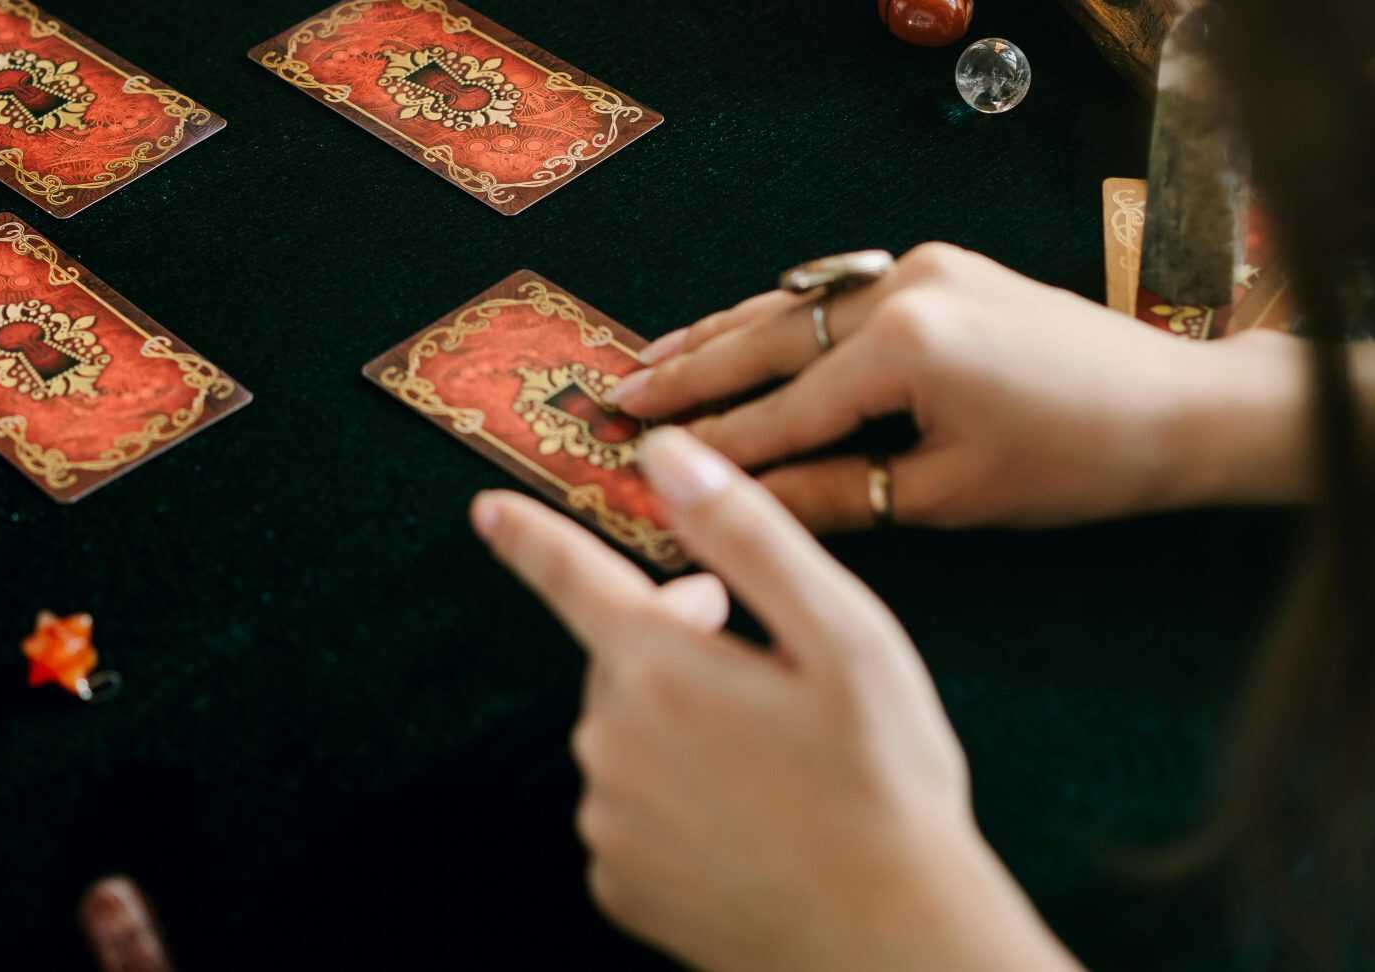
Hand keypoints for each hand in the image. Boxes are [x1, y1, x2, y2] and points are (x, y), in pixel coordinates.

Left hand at [474, 427, 1074, 971]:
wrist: (889, 946)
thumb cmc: (882, 784)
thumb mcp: (843, 635)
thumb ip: (745, 533)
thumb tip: (666, 453)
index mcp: (658, 666)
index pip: (572, 576)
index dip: (529, 536)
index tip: (485, 510)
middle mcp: (610, 740)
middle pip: (622, 660)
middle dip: (679, 647)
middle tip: (772, 678)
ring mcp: (609, 821)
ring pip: (630, 737)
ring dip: (682, 730)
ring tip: (775, 765)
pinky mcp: (622, 885)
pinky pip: (634, 814)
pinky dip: (677, 804)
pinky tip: (748, 822)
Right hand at [610, 243, 1298, 530]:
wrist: (1180, 405)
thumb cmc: (1077, 463)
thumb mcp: (949, 495)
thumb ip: (836, 491)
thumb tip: (742, 504)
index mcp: (906, 345)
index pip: (782, 407)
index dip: (711, 444)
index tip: (638, 462)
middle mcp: (900, 284)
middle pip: (768, 336)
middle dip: (688, 370)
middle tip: (610, 393)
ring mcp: (918, 263)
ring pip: (793, 303)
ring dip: (720, 334)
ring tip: (646, 357)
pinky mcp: (937, 262)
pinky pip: (834, 292)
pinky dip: (779, 319)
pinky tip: (734, 334)